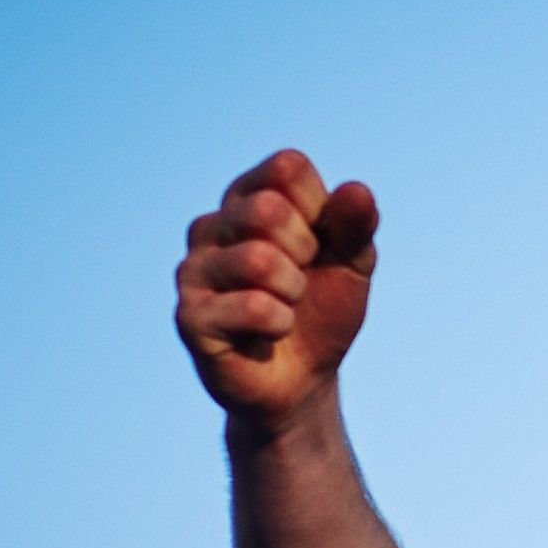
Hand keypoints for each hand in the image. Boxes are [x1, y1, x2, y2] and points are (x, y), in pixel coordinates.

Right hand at [175, 150, 379, 425]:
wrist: (304, 379)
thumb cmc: (322, 310)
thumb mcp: (353, 264)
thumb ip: (356, 225)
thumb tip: (357, 189)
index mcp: (248, 198)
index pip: (287, 168)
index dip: (321, 210)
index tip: (318, 244)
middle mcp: (211, 225)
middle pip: (268, 210)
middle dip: (306, 253)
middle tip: (301, 280)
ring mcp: (194, 269)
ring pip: (258, 259)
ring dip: (293, 291)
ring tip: (286, 306)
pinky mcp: (189, 316)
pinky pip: (252, 307)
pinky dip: (280, 322)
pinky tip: (269, 333)